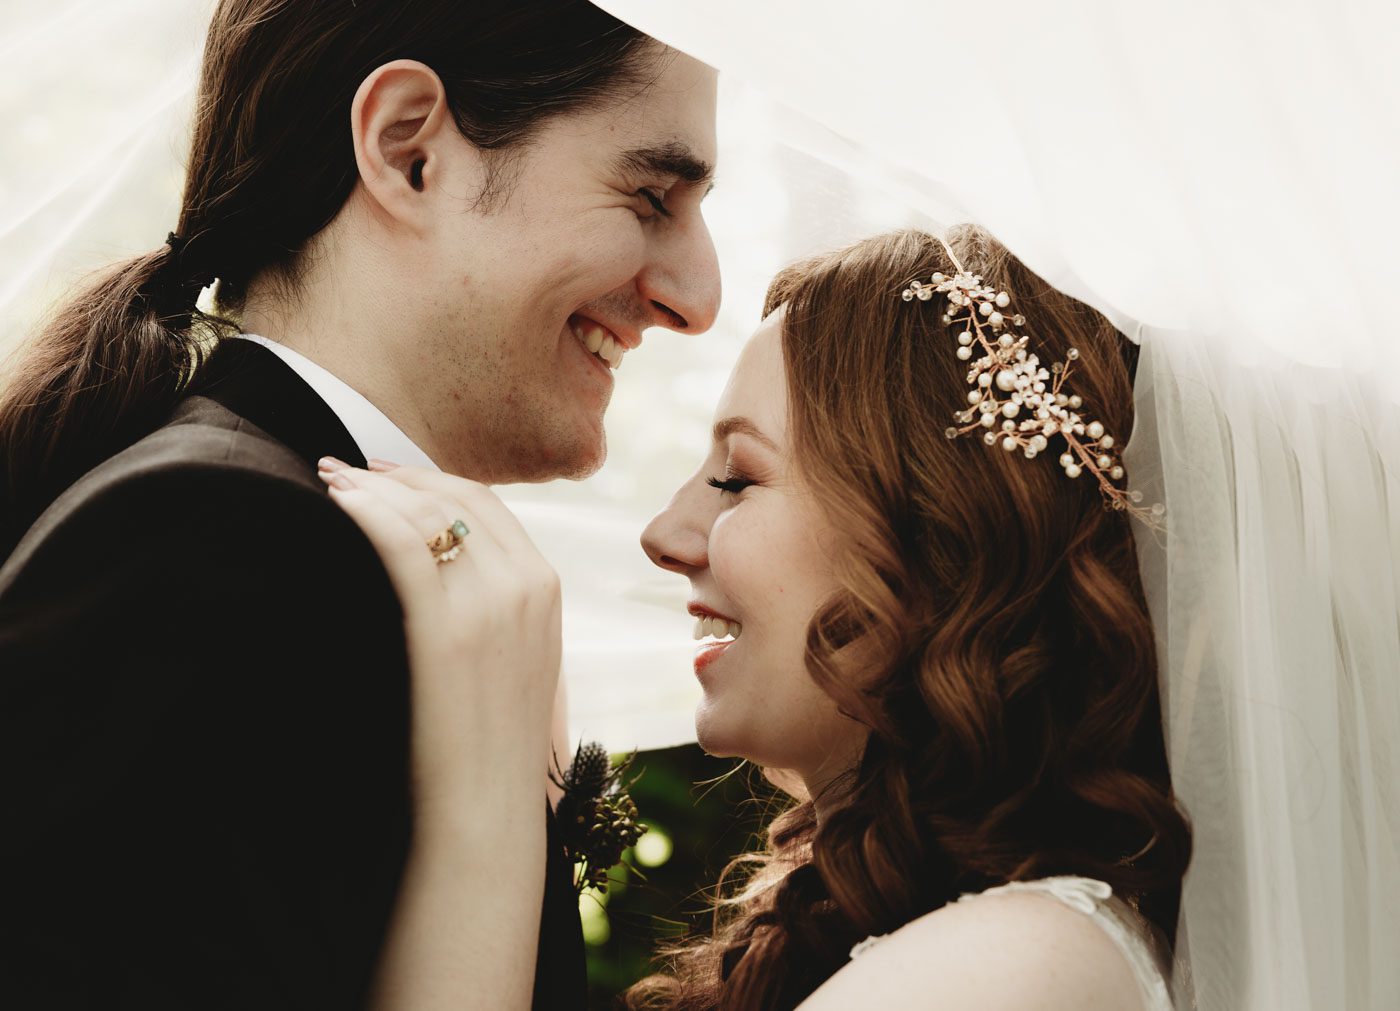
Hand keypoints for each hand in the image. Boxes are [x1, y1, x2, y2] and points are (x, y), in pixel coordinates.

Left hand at [317, 457, 561, 806]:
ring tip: (329, 480)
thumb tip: (455, 577)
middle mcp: (526, 585)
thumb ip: (502, 612)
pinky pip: (401, 547)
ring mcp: (491, 606)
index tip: (388, 476)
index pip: (488, 507)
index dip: (433, 482)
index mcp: (546, 588)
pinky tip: (334, 507)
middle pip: (457, 499)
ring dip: (372, 489)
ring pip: (425, 515)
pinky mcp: (446, 631)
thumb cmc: (491, 748)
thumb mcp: (519, 664)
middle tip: (347, 468)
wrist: (489, 809)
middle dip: (398, 475)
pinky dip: (364, 515)